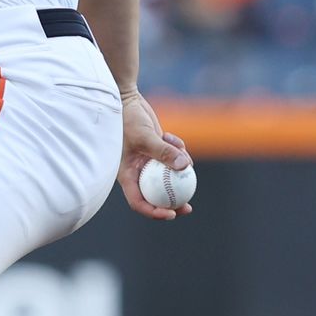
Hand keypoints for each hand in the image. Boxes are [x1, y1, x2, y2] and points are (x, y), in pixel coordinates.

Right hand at [116, 88, 192, 220]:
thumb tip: (185, 167)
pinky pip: (173, 158)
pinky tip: (171, 137)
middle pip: (156, 195)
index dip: (154, 212)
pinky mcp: (157, 151)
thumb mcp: (145, 137)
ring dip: (179, 167)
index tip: (171, 213)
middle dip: (173, 202)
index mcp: (127, 175)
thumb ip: (164, 152)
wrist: (126, 101)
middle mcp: (137, 172)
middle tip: (188, 207)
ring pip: (168, 176)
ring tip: (182, 153)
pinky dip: (177, 151)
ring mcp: (148, 162)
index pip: (139, 201)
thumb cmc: (128, 120)